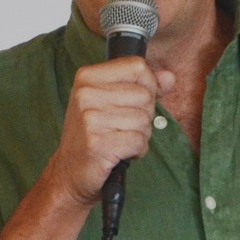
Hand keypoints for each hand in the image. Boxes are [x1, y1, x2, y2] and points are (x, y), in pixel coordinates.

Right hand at [47, 57, 176, 206]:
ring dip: (140, 135)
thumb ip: (143, 87)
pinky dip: (136, 151)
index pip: (137, 66)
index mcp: (87, 77)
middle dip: (144, 115)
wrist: (70, 173)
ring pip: (144, 119)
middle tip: (121, 127)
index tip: (133, 102)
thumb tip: (169, 77)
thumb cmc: (93, 135)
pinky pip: (139, 141)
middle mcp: (86, 94)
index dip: (147, 85)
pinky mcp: (98, 143)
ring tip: (119, 140)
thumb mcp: (112, 102)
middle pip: (144, 94)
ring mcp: (90, 119)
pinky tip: (119, 153)